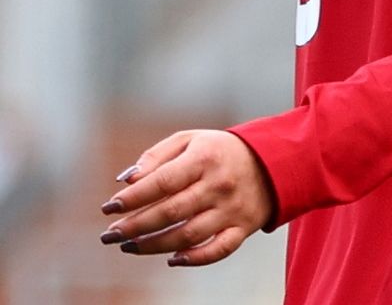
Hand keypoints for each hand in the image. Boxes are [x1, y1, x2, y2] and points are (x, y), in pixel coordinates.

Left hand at [98, 129, 272, 266]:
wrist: (274, 160)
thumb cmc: (221, 151)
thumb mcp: (191, 140)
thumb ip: (156, 156)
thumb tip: (127, 181)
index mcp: (205, 158)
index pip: (161, 182)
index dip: (132, 198)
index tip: (108, 208)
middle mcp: (219, 185)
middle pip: (170, 212)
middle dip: (133, 227)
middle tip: (110, 235)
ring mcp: (232, 209)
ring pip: (187, 235)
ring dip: (153, 245)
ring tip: (129, 246)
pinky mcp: (244, 227)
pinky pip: (219, 250)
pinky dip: (195, 259)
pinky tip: (172, 260)